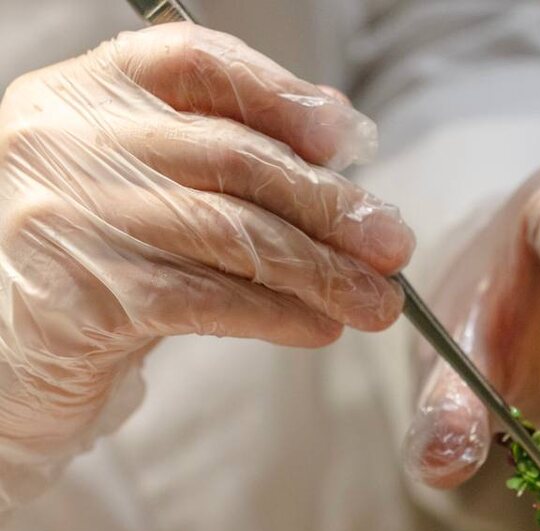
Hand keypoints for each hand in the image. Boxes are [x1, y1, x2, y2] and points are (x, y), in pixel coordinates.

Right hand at [0, 24, 413, 457]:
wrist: (6, 348)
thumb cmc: (93, 261)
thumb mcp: (145, 188)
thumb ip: (222, 157)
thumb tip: (340, 146)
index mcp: (87, 92)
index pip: (195, 64)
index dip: (281, 95)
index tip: (347, 137)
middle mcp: (70, 141)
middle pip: (231, 158)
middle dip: (327, 204)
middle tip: (393, 244)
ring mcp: (70, 217)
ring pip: (228, 234)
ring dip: (319, 271)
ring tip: (376, 303)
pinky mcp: (84, 297)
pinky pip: (205, 301)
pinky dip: (275, 315)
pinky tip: (319, 328)